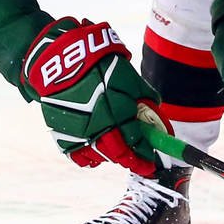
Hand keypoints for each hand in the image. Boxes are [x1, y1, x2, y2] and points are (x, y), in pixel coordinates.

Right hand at [21, 17, 175, 176]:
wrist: (63, 59)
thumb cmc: (102, 66)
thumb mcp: (130, 79)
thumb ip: (147, 101)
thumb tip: (162, 123)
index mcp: (117, 112)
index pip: (136, 143)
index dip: (145, 156)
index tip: (150, 163)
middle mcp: (98, 125)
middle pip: (118, 155)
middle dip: (131, 161)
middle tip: (138, 163)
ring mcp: (78, 131)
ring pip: (99, 157)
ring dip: (111, 158)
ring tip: (118, 154)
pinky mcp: (61, 132)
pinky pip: (77, 156)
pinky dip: (89, 159)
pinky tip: (96, 155)